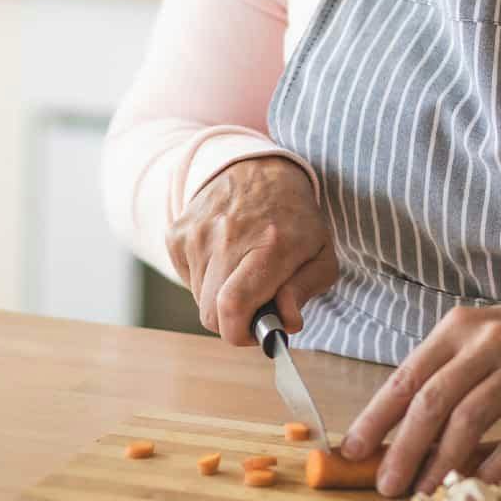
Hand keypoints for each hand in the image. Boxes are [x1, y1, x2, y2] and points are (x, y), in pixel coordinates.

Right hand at [165, 156, 336, 344]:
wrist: (256, 168)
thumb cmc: (294, 217)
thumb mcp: (322, 252)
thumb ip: (306, 290)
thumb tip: (285, 320)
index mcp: (270, 245)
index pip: (234, 307)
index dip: (241, 333)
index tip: (257, 331)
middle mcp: (228, 238)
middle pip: (211, 314)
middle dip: (233, 321)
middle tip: (255, 301)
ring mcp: (197, 234)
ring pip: (199, 299)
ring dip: (220, 297)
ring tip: (242, 269)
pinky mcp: (178, 234)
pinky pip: (186, 278)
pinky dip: (205, 279)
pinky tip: (224, 256)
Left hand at [341, 298, 500, 496]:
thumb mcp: (471, 346)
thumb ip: (438, 381)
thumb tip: (390, 437)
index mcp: (456, 328)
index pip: (407, 376)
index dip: (377, 417)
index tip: (353, 451)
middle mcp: (487, 341)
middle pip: (435, 398)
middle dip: (405, 448)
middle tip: (387, 485)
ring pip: (474, 415)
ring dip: (445, 461)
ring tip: (426, 491)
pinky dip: (500, 462)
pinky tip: (482, 481)